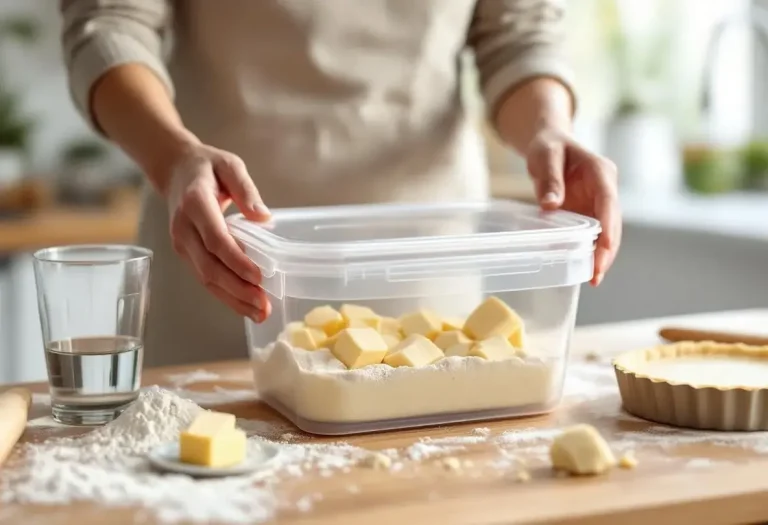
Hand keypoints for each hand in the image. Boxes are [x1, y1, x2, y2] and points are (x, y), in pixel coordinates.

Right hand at [163, 142, 271, 321]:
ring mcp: (181, 244)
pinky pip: (205, 278)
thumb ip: (246, 190)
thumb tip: (264, 217)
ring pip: (206, 278)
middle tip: (264, 305)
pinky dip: (226, 295)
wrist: (174, 169)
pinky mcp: (186, 253)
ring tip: (260, 312)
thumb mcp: (230, 165)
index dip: (236, 260)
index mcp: (194, 203)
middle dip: (238, 289)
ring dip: (233, 299)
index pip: (215, 239)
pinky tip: (246, 306)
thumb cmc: (207, 167)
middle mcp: (183, 228)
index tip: (258, 276)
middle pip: (209, 266)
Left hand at [526, 128, 620, 285]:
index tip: (605, 248)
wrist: (550, 145)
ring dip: (600, 255)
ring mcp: (598, 203)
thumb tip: (551, 205)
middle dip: (607, 250)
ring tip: (591, 279)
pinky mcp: (589, 213)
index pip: (609, 202)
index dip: (609, 227)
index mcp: (601, 172)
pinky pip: (592, 234)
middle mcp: (605, 190)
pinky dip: (588, 251)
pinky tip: (582, 269)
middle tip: (596, 275)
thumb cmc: (549, 146)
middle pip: (612, 223)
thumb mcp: (545, 156)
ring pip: (605, 233)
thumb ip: (550, 179)